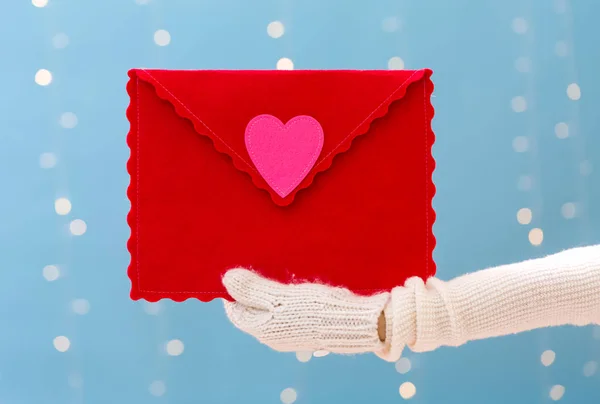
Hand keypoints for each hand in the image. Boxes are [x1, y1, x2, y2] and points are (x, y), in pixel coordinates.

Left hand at [223, 268, 389, 355]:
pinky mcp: (306, 328)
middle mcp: (273, 336)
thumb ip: (253, 289)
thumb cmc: (315, 309)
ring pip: (272, 310)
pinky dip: (286, 298)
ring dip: (271, 292)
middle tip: (257, 267)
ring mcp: (290, 334)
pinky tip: (295, 284)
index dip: (235, 290)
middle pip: (254, 310)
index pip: (236, 310)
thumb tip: (227, 278)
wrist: (354, 323)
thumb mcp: (281, 296)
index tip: (239, 270)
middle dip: (253, 290)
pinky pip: (288, 311)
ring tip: (276, 271)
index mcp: (262, 330)